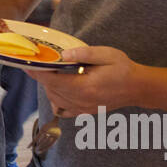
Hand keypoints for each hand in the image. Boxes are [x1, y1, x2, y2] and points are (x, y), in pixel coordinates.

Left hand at [27, 45, 146, 117]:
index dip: (38, 73)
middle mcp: (82, 101)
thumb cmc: (123, 68)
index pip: (54, 81)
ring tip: (49, 73)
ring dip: (49, 87)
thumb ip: (83, 54)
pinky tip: (59, 89)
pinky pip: (63, 109)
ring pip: (55, 100)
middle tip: (37, 64)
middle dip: (42, 77)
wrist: (138, 88)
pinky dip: (56, 100)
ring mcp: (83, 109)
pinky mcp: (85, 112)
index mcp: (85, 86)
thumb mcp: (105, 54)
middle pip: (52, 90)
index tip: (28, 65)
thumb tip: (62, 55)